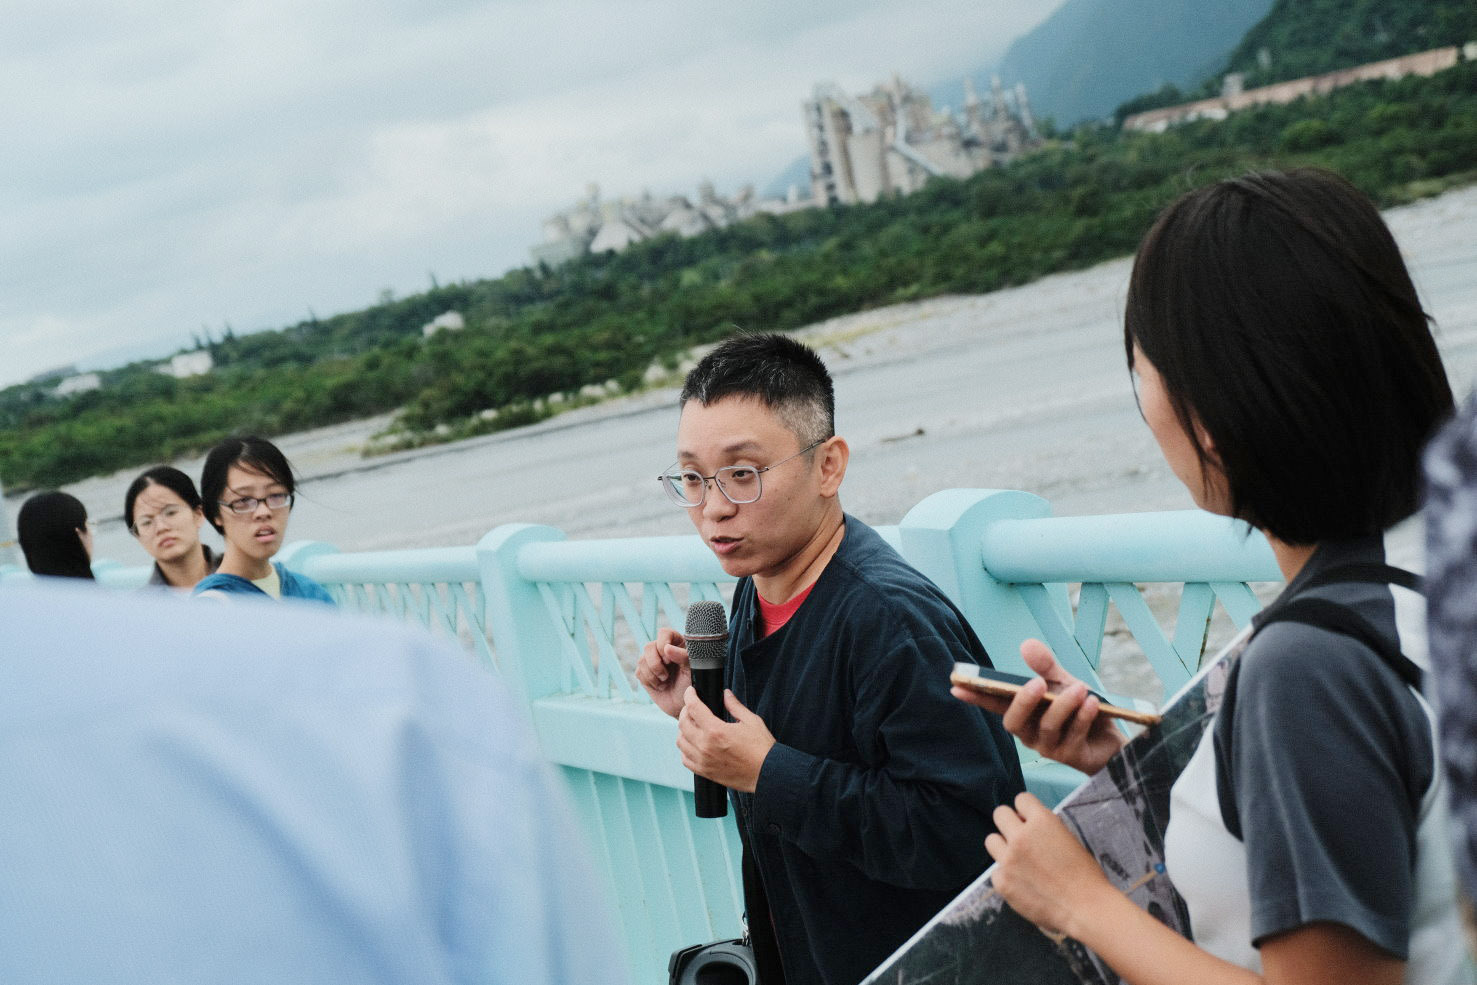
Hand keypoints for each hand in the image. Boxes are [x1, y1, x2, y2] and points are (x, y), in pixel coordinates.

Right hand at [635, 627, 690, 718]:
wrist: (684, 704)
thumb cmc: (691, 684)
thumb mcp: (691, 669)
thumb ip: (682, 656)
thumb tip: (666, 648)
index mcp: (676, 643)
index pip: (664, 633)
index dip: (663, 644)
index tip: (669, 660)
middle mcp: (662, 650)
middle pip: (649, 647)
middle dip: (656, 664)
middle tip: (667, 675)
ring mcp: (652, 661)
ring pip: (641, 660)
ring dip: (653, 674)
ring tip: (665, 682)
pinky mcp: (644, 673)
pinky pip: (639, 672)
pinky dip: (650, 681)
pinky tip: (660, 686)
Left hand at [677, 688, 775, 792]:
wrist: (767, 774)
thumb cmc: (762, 749)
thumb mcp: (751, 721)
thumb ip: (735, 706)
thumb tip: (726, 694)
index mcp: (716, 730)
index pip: (693, 707)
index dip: (689, 695)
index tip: (691, 691)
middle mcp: (705, 746)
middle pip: (683, 723)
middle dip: (686, 710)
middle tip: (692, 707)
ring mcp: (703, 760)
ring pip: (680, 741)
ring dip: (683, 730)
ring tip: (692, 725)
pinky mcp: (705, 772)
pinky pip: (685, 759)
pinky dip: (685, 749)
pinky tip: (693, 744)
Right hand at [951, 639, 1125, 774]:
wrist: (1112, 736)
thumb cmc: (1081, 709)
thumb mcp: (1063, 682)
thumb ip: (1045, 666)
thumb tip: (1026, 644)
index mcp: (1023, 713)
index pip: (994, 705)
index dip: (976, 697)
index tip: (957, 686)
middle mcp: (1030, 733)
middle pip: (1014, 722)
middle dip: (1024, 701)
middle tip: (1038, 682)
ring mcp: (1048, 747)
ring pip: (1048, 727)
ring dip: (1064, 706)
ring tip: (1081, 688)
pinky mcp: (1070, 757)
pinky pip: (1072, 735)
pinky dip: (1083, 717)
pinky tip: (1092, 704)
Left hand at [985, 792, 1113, 938]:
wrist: (1085, 907)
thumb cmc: (1085, 874)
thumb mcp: (1068, 839)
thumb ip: (1045, 828)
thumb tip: (1028, 824)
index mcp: (1042, 821)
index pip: (1021, 799)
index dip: (1026, 811)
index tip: (1030, 822)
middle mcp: (1021, 836)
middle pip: (1000, 814)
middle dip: (1010, 823)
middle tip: (1020, 839)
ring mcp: (1008, 859)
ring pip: (991, 840)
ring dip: (1003, 847)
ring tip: (1018, 862)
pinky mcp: (1001, 881)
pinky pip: (995, 870)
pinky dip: (1006, 876)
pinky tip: (1022, 884)